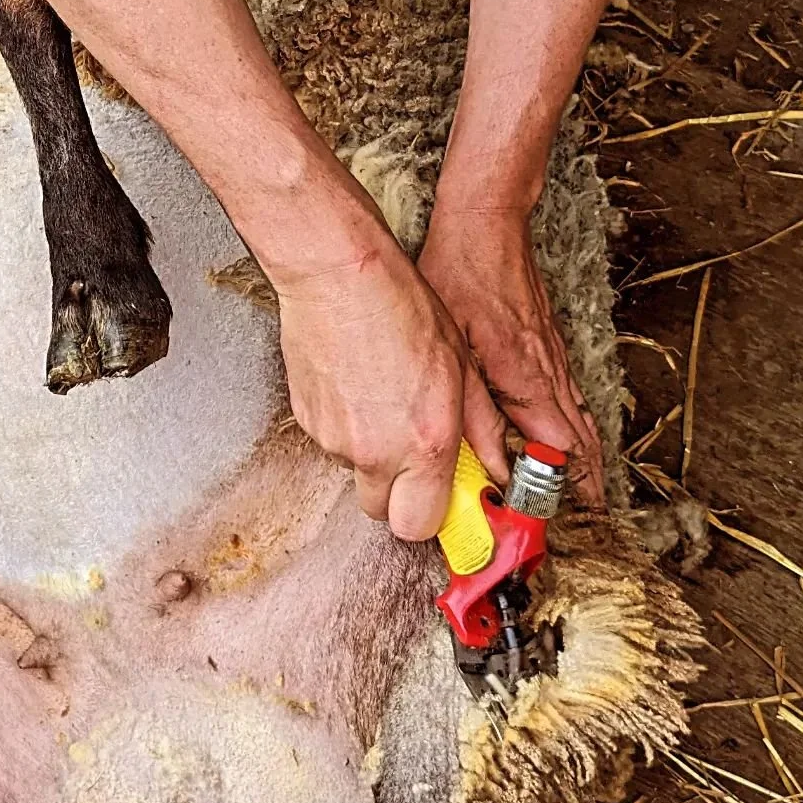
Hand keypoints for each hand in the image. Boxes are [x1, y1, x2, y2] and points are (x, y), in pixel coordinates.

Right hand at [274, 236, 509, 538]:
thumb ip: (481, 429)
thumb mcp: (461, 366)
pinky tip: (361, 386)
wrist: (337, 275)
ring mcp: (335, 439)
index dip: (436, 517)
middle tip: (419, 457)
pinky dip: (349, 427)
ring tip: (387, 400)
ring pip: (358, 472)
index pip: (423, 527)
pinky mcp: (306, 420)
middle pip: (385, 513)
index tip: (449, 502)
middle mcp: (376, 452)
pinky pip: (334, 442)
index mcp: (424, 443)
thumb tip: (497, 467)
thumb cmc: (399, 307)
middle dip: (404, 495)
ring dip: (376, 454)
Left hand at [417, 202, 605, 507]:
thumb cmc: (462, 274)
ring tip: (583, 502)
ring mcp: (555, 359)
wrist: (488, 221)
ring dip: (584, 465)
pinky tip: (566, 443)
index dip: (566, 495)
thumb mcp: (452, 346)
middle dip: (585, 490)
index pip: (562, 455)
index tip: (562, 528)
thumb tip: (488, 466)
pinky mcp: (549, 347)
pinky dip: (576, 432)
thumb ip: (471, 411)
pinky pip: (572, 401)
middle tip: (582, 529)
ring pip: (582, 424)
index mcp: (529, 379)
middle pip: (582, 447)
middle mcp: (552, 374)